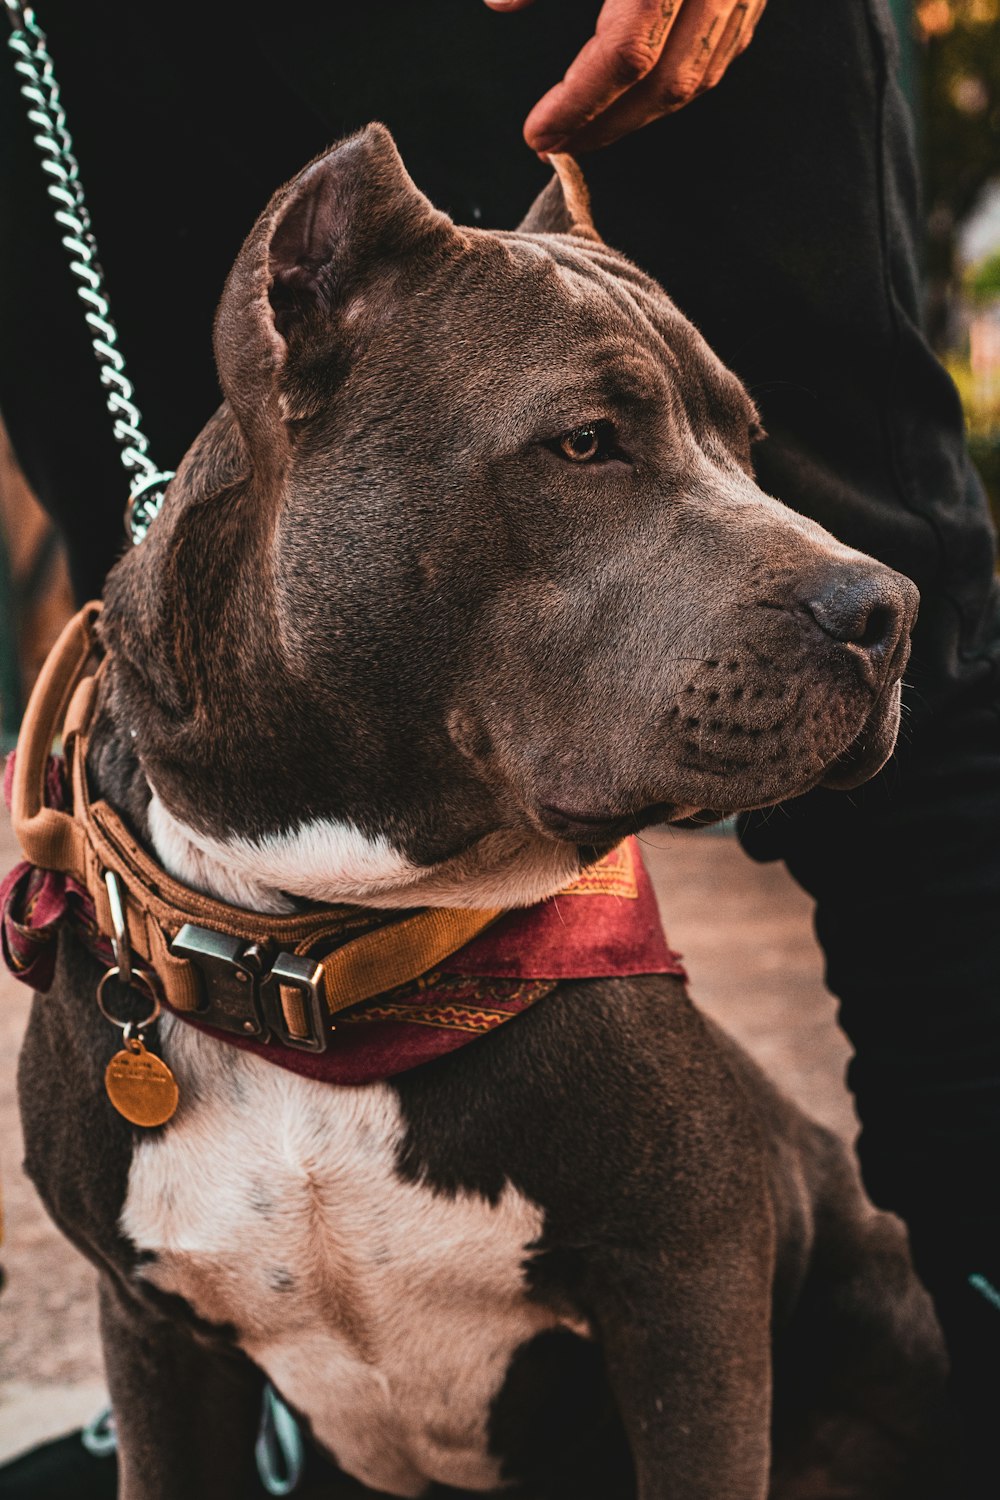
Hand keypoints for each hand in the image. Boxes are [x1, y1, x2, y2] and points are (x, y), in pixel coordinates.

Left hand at [483, 0, 765, 152]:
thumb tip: (499, 4)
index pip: (624, 55)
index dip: (578, 104)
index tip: (537, 133)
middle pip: (665, 84)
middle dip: (606, 127)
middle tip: (556, 146)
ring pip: (697, 78)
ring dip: (640, 116)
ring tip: (588, 129)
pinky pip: (720, 53)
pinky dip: (676, 84)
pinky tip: (637, 96)